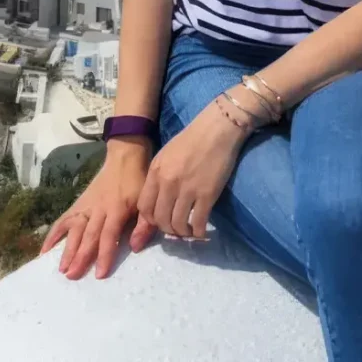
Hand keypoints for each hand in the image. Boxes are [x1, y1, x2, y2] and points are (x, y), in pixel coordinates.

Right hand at [40, 138, 152, 278]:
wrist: (124, 158)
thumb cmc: (137, 182)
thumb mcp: (145, 201)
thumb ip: (143, 224)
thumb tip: (136, 247)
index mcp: (117, 208)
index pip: (109, 234)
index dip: (105, 254)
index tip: (99, 274)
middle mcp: (99, 209)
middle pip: (88, 234)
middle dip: (80, 256)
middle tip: (72, 276)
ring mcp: (86, 206)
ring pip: (74, 228)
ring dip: (67, 249)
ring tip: (61, 269)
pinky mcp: (78, 204)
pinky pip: (64, 219)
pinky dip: (53, 234)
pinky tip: (44, 251)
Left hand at [136, 99, 246, 239]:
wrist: (217, 129)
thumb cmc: (192, 138)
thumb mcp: (167, 154)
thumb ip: (159, 176)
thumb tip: (159, 200)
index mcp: (156, 171)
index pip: (144, 207)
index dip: (150, 220)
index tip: (160, 220)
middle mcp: (168, 183)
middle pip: (160, 219)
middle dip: (167, 228)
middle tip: (176, 228)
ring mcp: (187, 190)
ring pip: (177, 224)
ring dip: (182, 232)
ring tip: (188, 231)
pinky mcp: (207, 195)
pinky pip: (198, 223)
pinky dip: (198, 232)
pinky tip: (201, 231)